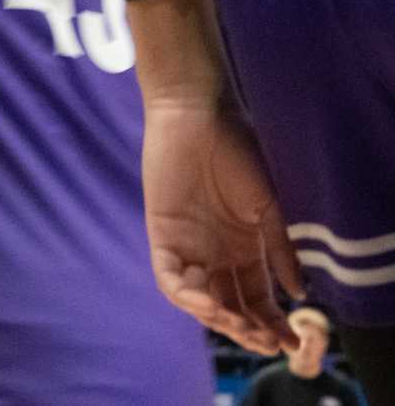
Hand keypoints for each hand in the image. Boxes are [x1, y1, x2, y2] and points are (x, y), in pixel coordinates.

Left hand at [141, 100, 303, 354]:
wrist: (199, 117)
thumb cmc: (238, 153)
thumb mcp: (267, 208)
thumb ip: (280, 250)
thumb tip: (299, 295)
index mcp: (244, 250)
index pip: (257, 300)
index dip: (272, 324)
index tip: (291, 344)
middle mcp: (215, 255)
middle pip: (229, 307)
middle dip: (248, 330)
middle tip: (266, 342)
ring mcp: (188, 246)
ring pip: (199, 300)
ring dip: (219, 319)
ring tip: (240, 327)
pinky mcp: (162, 234)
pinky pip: (169, 276)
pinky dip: (184, 294)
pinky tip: (206, 303)